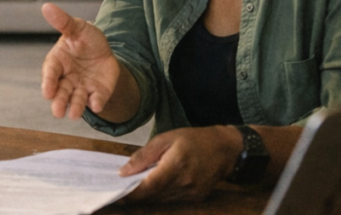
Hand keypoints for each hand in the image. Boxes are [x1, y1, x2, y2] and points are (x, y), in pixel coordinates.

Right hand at [40, 3, 122, 119]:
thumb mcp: (77, 27)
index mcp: (57, 62)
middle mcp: (67, 78)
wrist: (104, 50)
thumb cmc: (85, 38)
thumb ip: (63, 22)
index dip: (48, 82)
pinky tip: (97, 104)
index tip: (47, 92)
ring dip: (75, 107)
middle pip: (61, 92)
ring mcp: (81, 87)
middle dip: (59, 101)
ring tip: (74, 115)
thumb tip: (46, 6)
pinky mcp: (97, 93)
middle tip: (57, 112)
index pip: (50, 73)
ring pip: (76, 100)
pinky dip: (96, 102)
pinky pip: (96, 99)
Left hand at [119, 126, 239, 202]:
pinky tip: (152, 188)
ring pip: (161, 201)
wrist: (224, 149)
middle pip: (153, 196)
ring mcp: (192, 193)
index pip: (148, 186)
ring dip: (146, 197)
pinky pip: (172, 200)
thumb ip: (143, 155)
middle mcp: (185, 183)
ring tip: (131, 189)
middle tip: (119, 190)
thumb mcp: (165, 139)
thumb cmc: (193, 139)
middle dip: (135, 195)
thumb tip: (124, 171)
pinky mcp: (196, 198)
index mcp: (176, 165)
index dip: (131, 193)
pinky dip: (159, 196)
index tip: (116, 194)